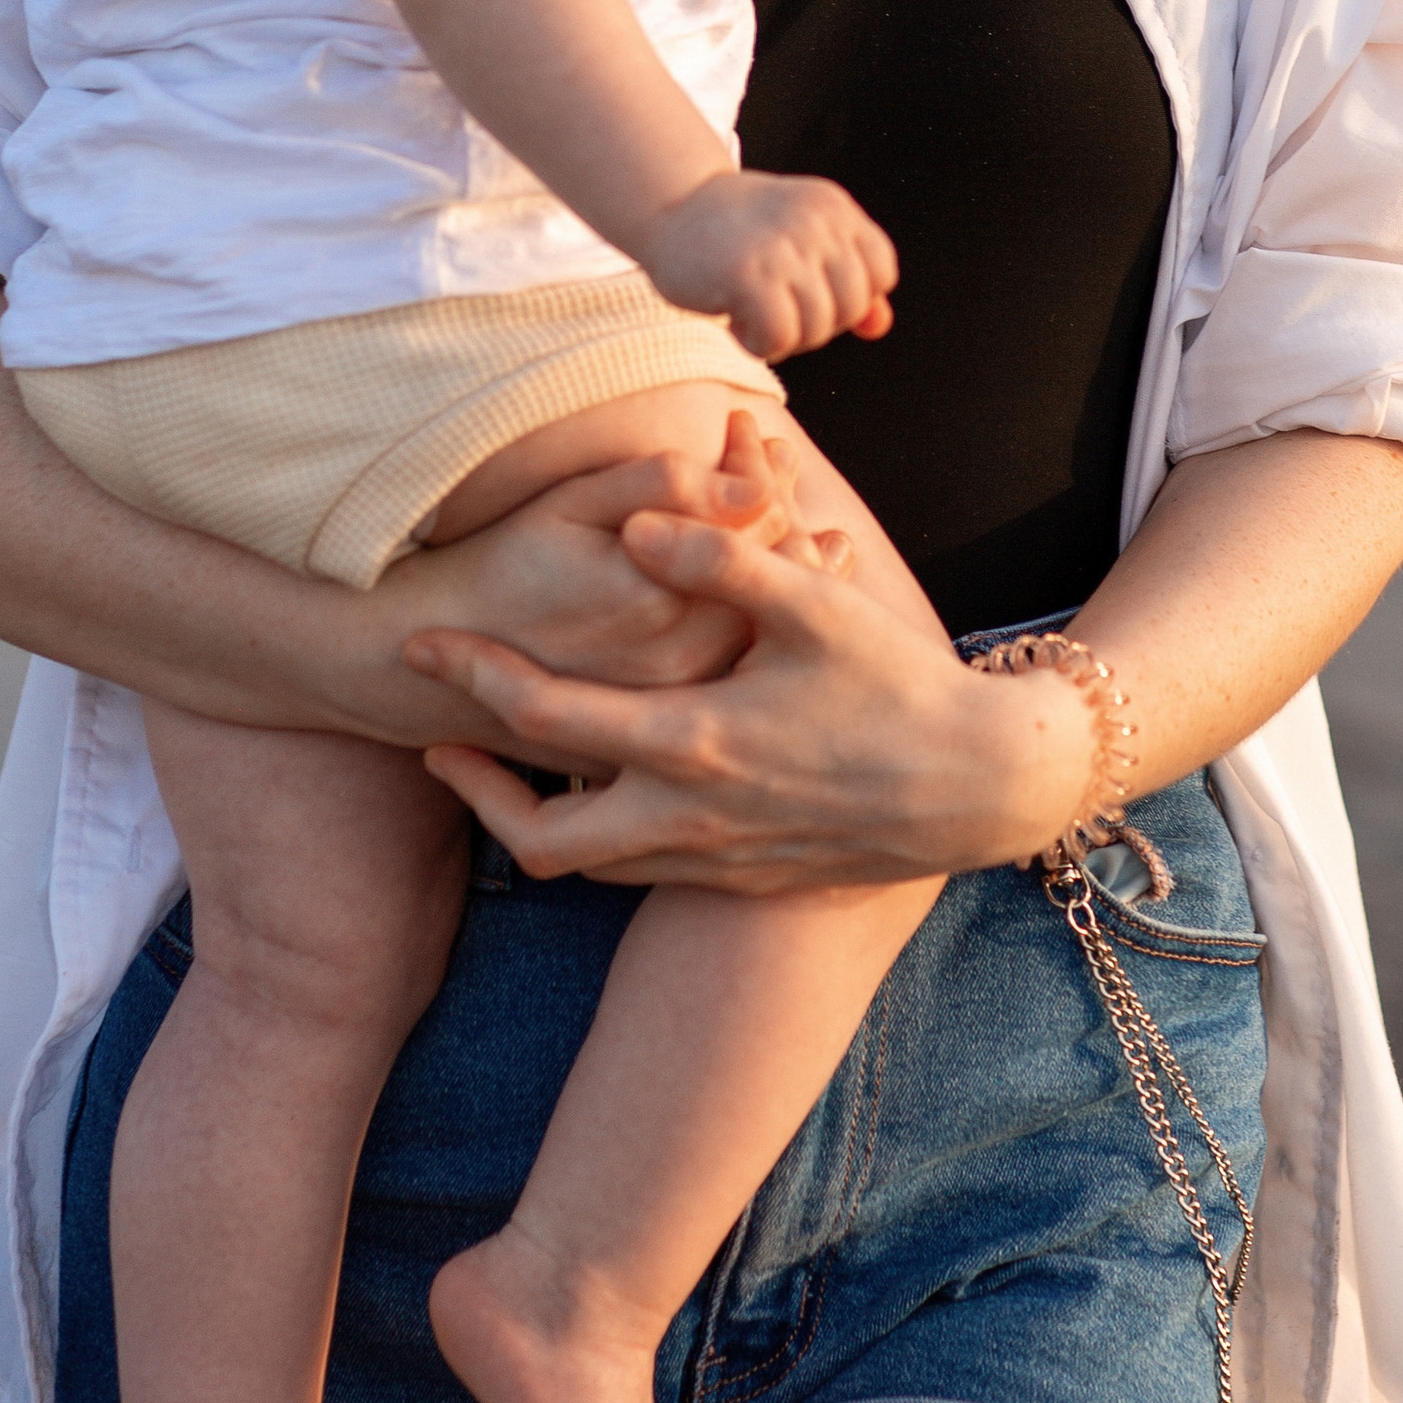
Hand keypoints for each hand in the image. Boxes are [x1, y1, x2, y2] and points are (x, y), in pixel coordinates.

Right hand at [375, 446, 767, 732]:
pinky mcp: (672, 723)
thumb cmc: (505, 566)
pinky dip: (759, 615)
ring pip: (769, 627)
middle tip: (779, 457)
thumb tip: (752, 482)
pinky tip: (760, 579)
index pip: (758, 524)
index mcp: (664, 601)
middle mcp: (685, 662)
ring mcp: (682, 702)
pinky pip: (740, 664)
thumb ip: (663, 485)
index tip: (743, 429)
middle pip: (779, 579)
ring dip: (784, 562)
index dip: (761, 467)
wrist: (437, 660)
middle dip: (786, 508)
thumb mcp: (572, 505)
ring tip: (787, 506)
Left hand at [404, 508, 1093, 891]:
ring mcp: (714, 859)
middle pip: (539, 839)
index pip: (545, 717)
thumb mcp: (818, 605)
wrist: (980, 788)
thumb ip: (723, 558)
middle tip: (434, 741)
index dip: (473, 677)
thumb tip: (637, 523)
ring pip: (585, 867)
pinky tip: (598, 788)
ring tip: (495, 768)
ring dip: (528, 822)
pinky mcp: (743, 878)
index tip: (422, 645)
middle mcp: (689, 818)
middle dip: (474, 791)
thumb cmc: (899, 685)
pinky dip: (595, 838)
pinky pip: (638, 873)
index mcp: (693, 744)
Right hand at [641, 170, 896, 360]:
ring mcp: (782, 247)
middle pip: (852, 305)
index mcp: (833, 207)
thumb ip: (845, 281)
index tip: (810, 292)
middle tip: (778, 309)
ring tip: (753, 314)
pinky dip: (761, 345)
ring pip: (819, 327)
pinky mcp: (747, 275)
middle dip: (818, 323)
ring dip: (785, 337)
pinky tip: (738, 325)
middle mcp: (814, 221)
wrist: (669, 204)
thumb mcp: (800, 243)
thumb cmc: (737, 232)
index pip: (881, 271)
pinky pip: (781, 337)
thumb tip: (879, 325)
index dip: (852, 297)